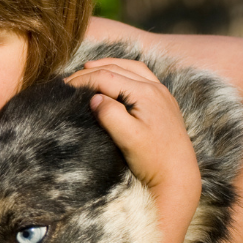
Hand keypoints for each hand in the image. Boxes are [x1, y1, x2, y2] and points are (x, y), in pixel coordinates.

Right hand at [65, 58, 200, 211]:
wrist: (178, 177)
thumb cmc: (154, 160)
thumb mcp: (129, 139)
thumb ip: (110, 115)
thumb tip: (94, 98)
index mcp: (146, 94)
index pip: (107, 77)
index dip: (83, 79)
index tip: (64, 87)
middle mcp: (156, 88)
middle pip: (117, 68)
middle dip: (91, 71)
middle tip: (69, 80)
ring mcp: (161, 94)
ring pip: (130, 68)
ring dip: (108, 65)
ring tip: (88, 68)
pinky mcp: (162, 102)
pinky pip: (140, 76)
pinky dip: (123, 71)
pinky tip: (114, 76)